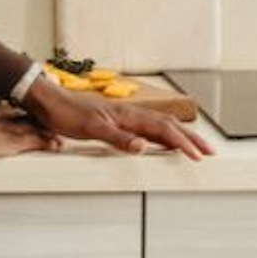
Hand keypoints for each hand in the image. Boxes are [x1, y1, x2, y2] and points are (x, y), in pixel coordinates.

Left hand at [21, 77, 213, 160]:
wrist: (47, 101)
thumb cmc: (65, 113)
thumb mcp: (91, 128)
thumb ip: (118, 138)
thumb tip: (144, 147)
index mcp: (128, 116)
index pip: (163, 130)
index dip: (183, 143)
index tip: (199, 156)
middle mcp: (129, 114)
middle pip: (168, 125)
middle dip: (190, 138)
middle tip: (209, 151)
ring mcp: (123, 117)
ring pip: (159, 125)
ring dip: (179, 135)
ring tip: (193, 145)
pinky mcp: (115, 121)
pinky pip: (146, 127)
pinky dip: (161, 134)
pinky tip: (159, 140)